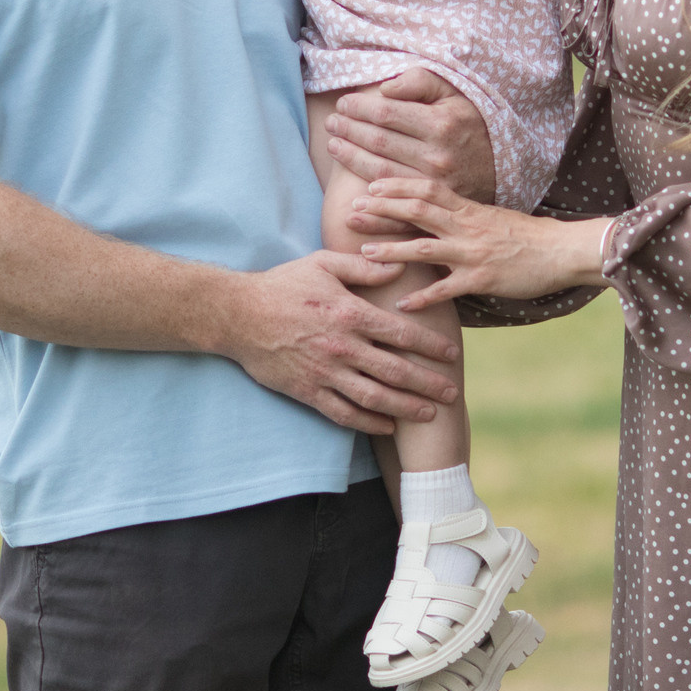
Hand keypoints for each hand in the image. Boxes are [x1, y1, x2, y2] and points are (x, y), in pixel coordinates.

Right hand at [216, 251, 463, 433]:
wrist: (238, 315)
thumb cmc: (283, 285)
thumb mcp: (323, 264)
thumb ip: (363, 268)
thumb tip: (398, 268)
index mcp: (349, 313)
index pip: (400, 333)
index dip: (430, 346)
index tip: (450, 355)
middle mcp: (342, 347)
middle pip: (395, 371)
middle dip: (428, 384)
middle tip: (452, 392)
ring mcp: (324, 372)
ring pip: (374, 397)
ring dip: (405, 408)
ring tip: (429, 414)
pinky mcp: (307, 391)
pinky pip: (343, 413)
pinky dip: (368, 422)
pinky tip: (387, 426)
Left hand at [321, 68, 497, 209]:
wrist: (505, 163)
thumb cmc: (470, 122)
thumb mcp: (453, 93)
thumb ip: (419, 83)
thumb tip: (385, 90)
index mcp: (440, 124)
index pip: (386, 114)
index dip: (359, 108)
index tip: (343, 104)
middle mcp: (437, 156)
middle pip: (379, 142)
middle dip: (349, 131)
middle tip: (332, 124)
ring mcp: (436, 185)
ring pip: (381, 173)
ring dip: (351, 160)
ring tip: (333, 147)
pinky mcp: (437, 209)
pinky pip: (398, 212)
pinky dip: (373, 213)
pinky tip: (351, 209)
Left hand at [348, 177, 608, 313]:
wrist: (562, 250)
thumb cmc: (527, 235)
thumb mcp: (491, 216)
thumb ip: (462, 214)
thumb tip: (436, 211)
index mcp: (468, 208)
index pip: (426, 188)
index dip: (396, 185)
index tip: (369, 185)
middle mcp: (466, 226)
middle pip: (417, 211)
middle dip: (382, 210)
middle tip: (351, 212)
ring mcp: (473, 252)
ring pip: (425, 248)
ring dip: (392, 251)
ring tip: (363, 254)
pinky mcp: (483, 279)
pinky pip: (447, 289)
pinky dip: (423, 297)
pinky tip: (403, 304)